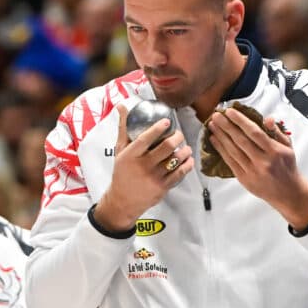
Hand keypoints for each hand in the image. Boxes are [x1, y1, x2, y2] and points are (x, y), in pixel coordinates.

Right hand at [93, 104, 193, 230]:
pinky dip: (187, 165)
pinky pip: (180, 173)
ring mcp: (154, 177)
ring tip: (186, 147)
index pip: (146, 138)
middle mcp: (143, 166)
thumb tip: (122, 106)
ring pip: (176, 160)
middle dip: (177, 137)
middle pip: (166, 147)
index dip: (158, 128)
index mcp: (131, 155)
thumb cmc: (121, 173)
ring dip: (185, 151)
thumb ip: (123, 128)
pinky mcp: (163, 187)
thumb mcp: (119, 151)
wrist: (122, 201)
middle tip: (179, 134)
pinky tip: (188, 159)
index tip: (167, 121)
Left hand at [206, 108, 307, 229]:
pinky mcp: (244, 179)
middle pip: (240, 140)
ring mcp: (252, 171)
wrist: (287, 193)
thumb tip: (266, 118)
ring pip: (233, 150)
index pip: (254, 132)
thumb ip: (276, 131)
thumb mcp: (288, 146)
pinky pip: (229, 161)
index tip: (230, 111)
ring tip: (212, 125)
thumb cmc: (287, 167)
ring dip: (221, 136)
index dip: (240, 121)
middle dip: (226, 126)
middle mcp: (262, 161)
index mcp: (274, 151)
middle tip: (216, 115)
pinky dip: (221, 150)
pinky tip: (214, 140)